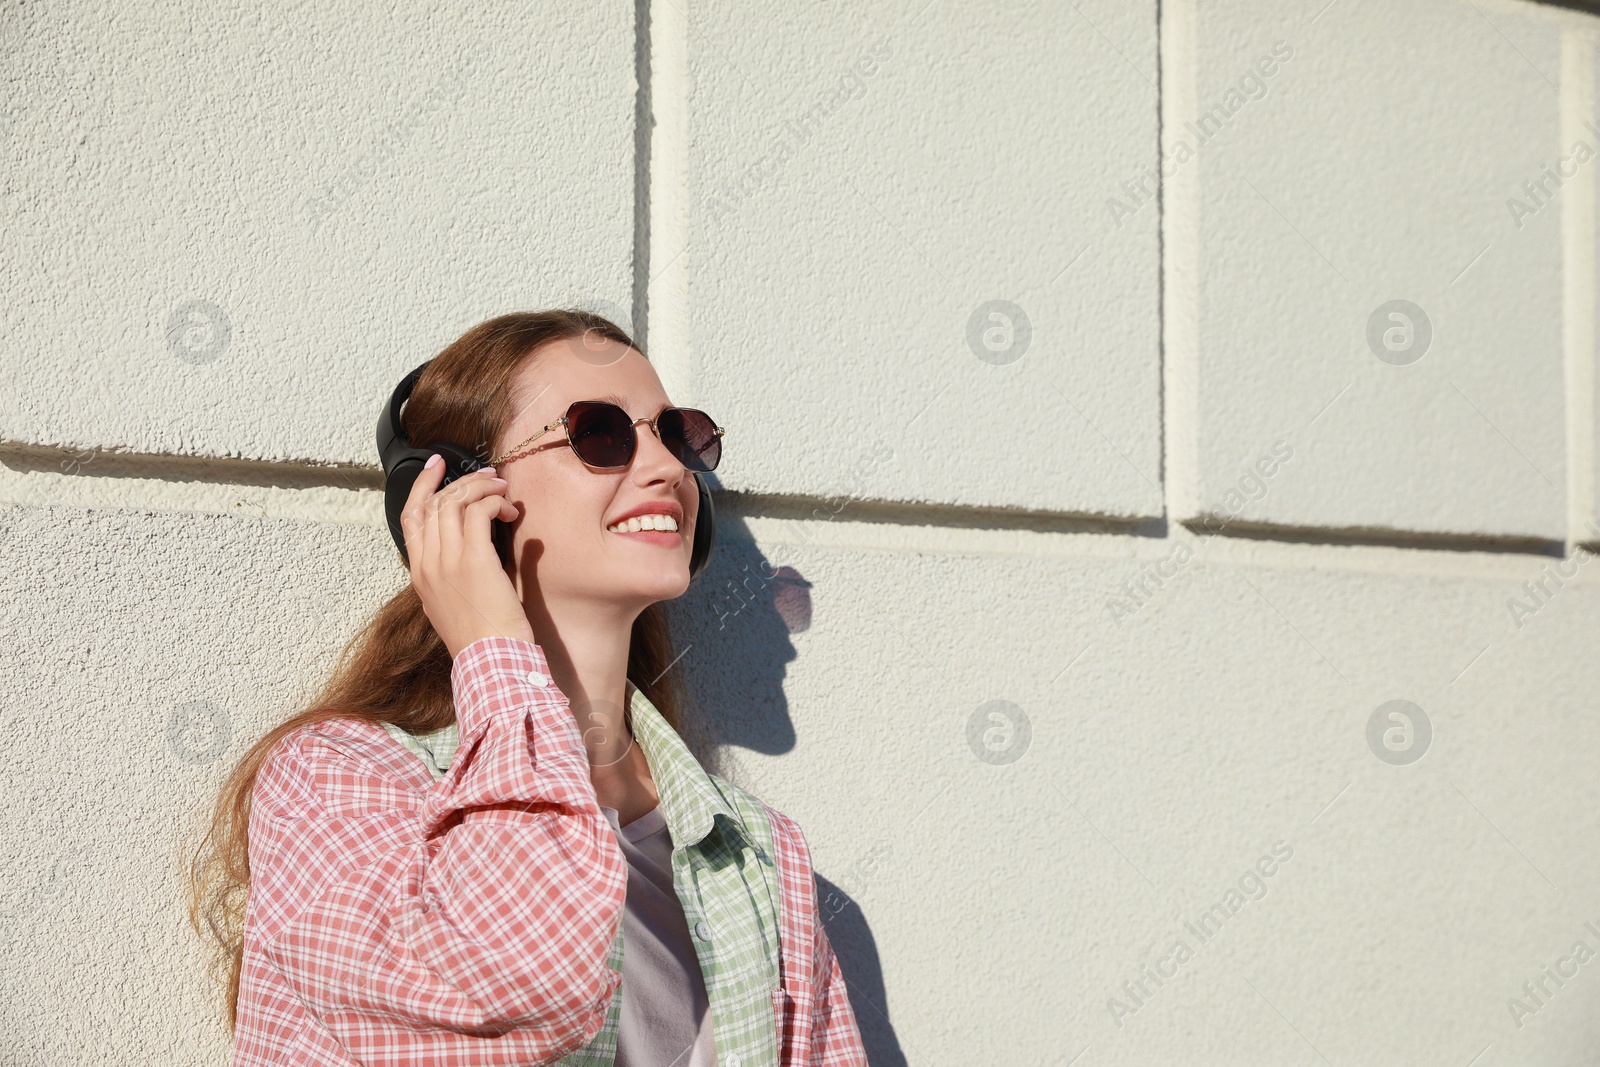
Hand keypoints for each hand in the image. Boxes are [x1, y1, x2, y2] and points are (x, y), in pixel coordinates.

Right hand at [401, 454, 536, 659]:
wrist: (489, 661)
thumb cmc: (480, 638)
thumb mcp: (450, 606)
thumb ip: (450, 577)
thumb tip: (467, 552)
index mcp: (419, 575)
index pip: (410, 518)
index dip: (421, 486)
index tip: (436, 466)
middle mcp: (427, 564)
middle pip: (432, 503)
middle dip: (460, 481)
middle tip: (488, 474)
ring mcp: (447, 560)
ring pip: (454, 502)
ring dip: (481, 487)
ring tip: (503, 489)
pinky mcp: (474, 559)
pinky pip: (477, 512)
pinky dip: (493, 503)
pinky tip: (508, 511)